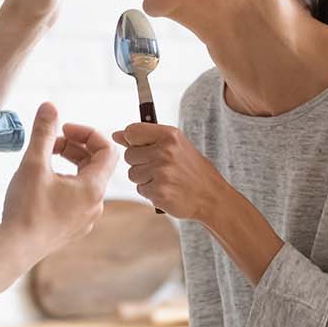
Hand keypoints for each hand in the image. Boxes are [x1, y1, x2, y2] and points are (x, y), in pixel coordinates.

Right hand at [2, 102, 114, 257]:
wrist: (15, 250)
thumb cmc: (26, 209)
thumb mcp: (34, 163)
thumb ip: (43, 132)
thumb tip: (50, 106)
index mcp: (93, 187)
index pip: (107, 150)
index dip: (87, 133)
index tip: (63, 130)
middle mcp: (95, 204)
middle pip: (96, 165)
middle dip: (75, 147)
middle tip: (50, 141)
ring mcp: (85, 219)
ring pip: (85, 182)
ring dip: (69, 164)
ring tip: (44, 159)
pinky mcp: (72, 228)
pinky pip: (76, 198)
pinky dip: (65, 182)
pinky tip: (42, 183)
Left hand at [112, 122, 229, 221]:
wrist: (211, 195)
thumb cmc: (191, 168)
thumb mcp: (175, 145)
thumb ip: (146, 137)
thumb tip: (116, 134)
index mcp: (169, 135)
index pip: (131, 131)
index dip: (132, 141)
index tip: (142, 147)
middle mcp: (164, 152)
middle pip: (129, 155)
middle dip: (139, 163)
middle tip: (159, 167)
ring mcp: (161, 173)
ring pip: (132, 174)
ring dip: (144, 179)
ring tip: (164, 179)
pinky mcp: (159, 192)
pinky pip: (140, 189)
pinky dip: (150, 192)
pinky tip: (166, 189)